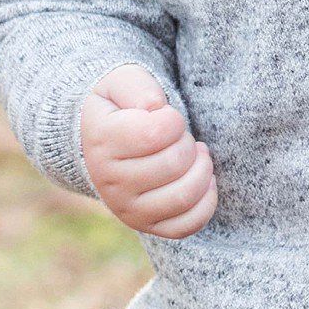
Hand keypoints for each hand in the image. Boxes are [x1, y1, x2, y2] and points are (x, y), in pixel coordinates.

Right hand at [79, 64, 215, 238]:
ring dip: (202, 170)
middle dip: (188, 142)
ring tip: (196, 154)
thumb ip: (136, 86)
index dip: (173, 120)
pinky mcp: (146, 225)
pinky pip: (186, 225)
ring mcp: (126, 209)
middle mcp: (110, 181)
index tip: (167, 116)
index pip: (155, 134)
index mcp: (102, 142)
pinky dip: (206, 201)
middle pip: (174, 164)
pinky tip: (204, 178)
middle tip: (179, 136)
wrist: (102, 142)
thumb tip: (155, 106)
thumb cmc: (119, 108)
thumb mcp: (120, 83)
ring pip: (183, 196)